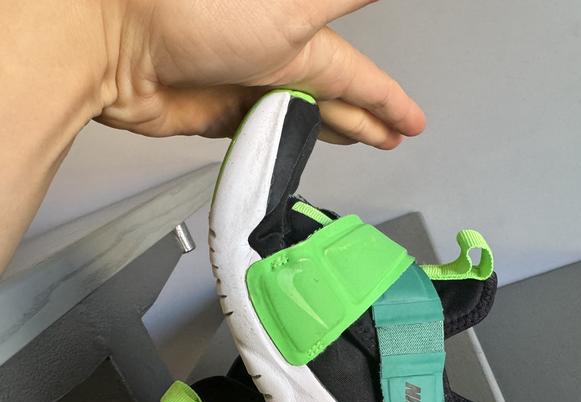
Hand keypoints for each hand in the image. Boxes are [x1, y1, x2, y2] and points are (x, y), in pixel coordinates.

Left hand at [97, 0, 425, 148]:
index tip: (412, 121)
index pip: (358, 75)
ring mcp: (244, 88)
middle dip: (366, 118)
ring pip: (300, 116)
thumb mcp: (294, 5)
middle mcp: (274, 59)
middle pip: (333, 97)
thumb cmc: (196, 11)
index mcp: (299, 35)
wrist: (111, 40)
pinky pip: (261, 133)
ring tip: (365, 145)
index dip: (388, 100)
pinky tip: (303, 152)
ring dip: (332, 130)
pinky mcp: (215, 115)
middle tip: (392, 139)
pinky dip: (284, 143)